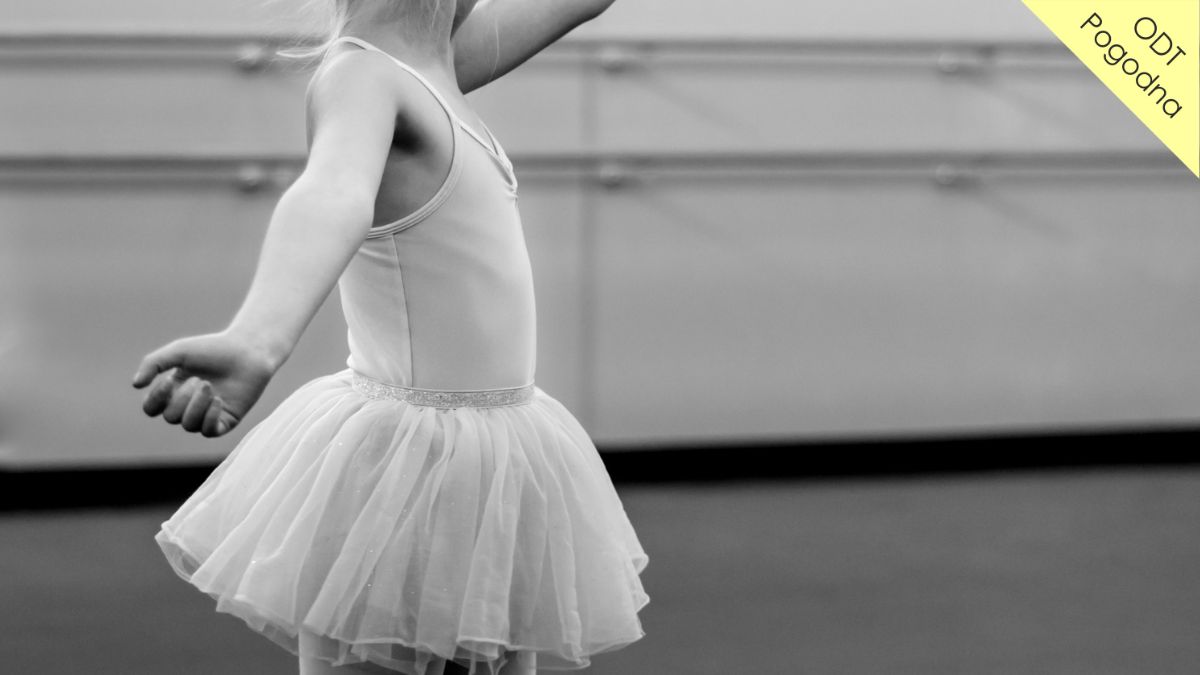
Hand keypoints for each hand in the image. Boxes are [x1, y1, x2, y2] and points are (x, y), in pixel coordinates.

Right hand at [132, 332, 275, 437]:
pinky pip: (209, 431)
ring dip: (197, 406)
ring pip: (188, 426)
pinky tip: (219, 400)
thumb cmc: (214, 349)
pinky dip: (210, 417)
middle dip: (183, 399)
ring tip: (210, 387)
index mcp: (173, 390)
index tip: (168, 381)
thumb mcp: (179, 351)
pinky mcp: (225, 421)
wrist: (248, 351)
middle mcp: (188, 405)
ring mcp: (207, 415)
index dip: (155, 400)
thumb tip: (136, 385)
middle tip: (201, 380)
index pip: (152, 408)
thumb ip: (154, 363)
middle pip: (170, 417)